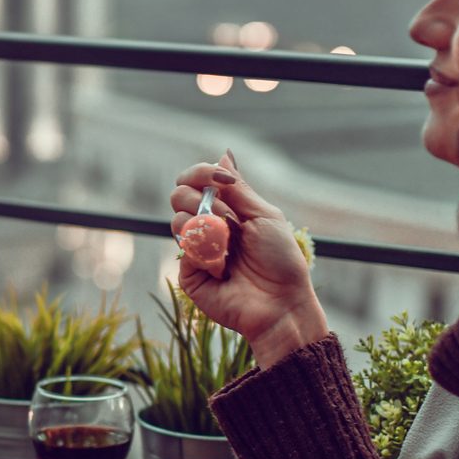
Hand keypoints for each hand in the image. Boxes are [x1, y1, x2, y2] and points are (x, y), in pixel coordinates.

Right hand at [169, 156, 328, 365]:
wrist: (281, 303)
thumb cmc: (280, 260)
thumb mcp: (264, 216)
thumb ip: (239, 188)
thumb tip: (223, 154)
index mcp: (227, 210)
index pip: (197, 180)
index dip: (200, 172)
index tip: (218, 178)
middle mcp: (208, 227)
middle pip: (179, 195)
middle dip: (197, 198)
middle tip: (222, 216)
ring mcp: (197, 250)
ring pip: (177, 221)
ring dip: (202, 225)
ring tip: (226, 244)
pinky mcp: (190, 274)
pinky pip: (185, 251)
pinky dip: (204, 253)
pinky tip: (222, 266)